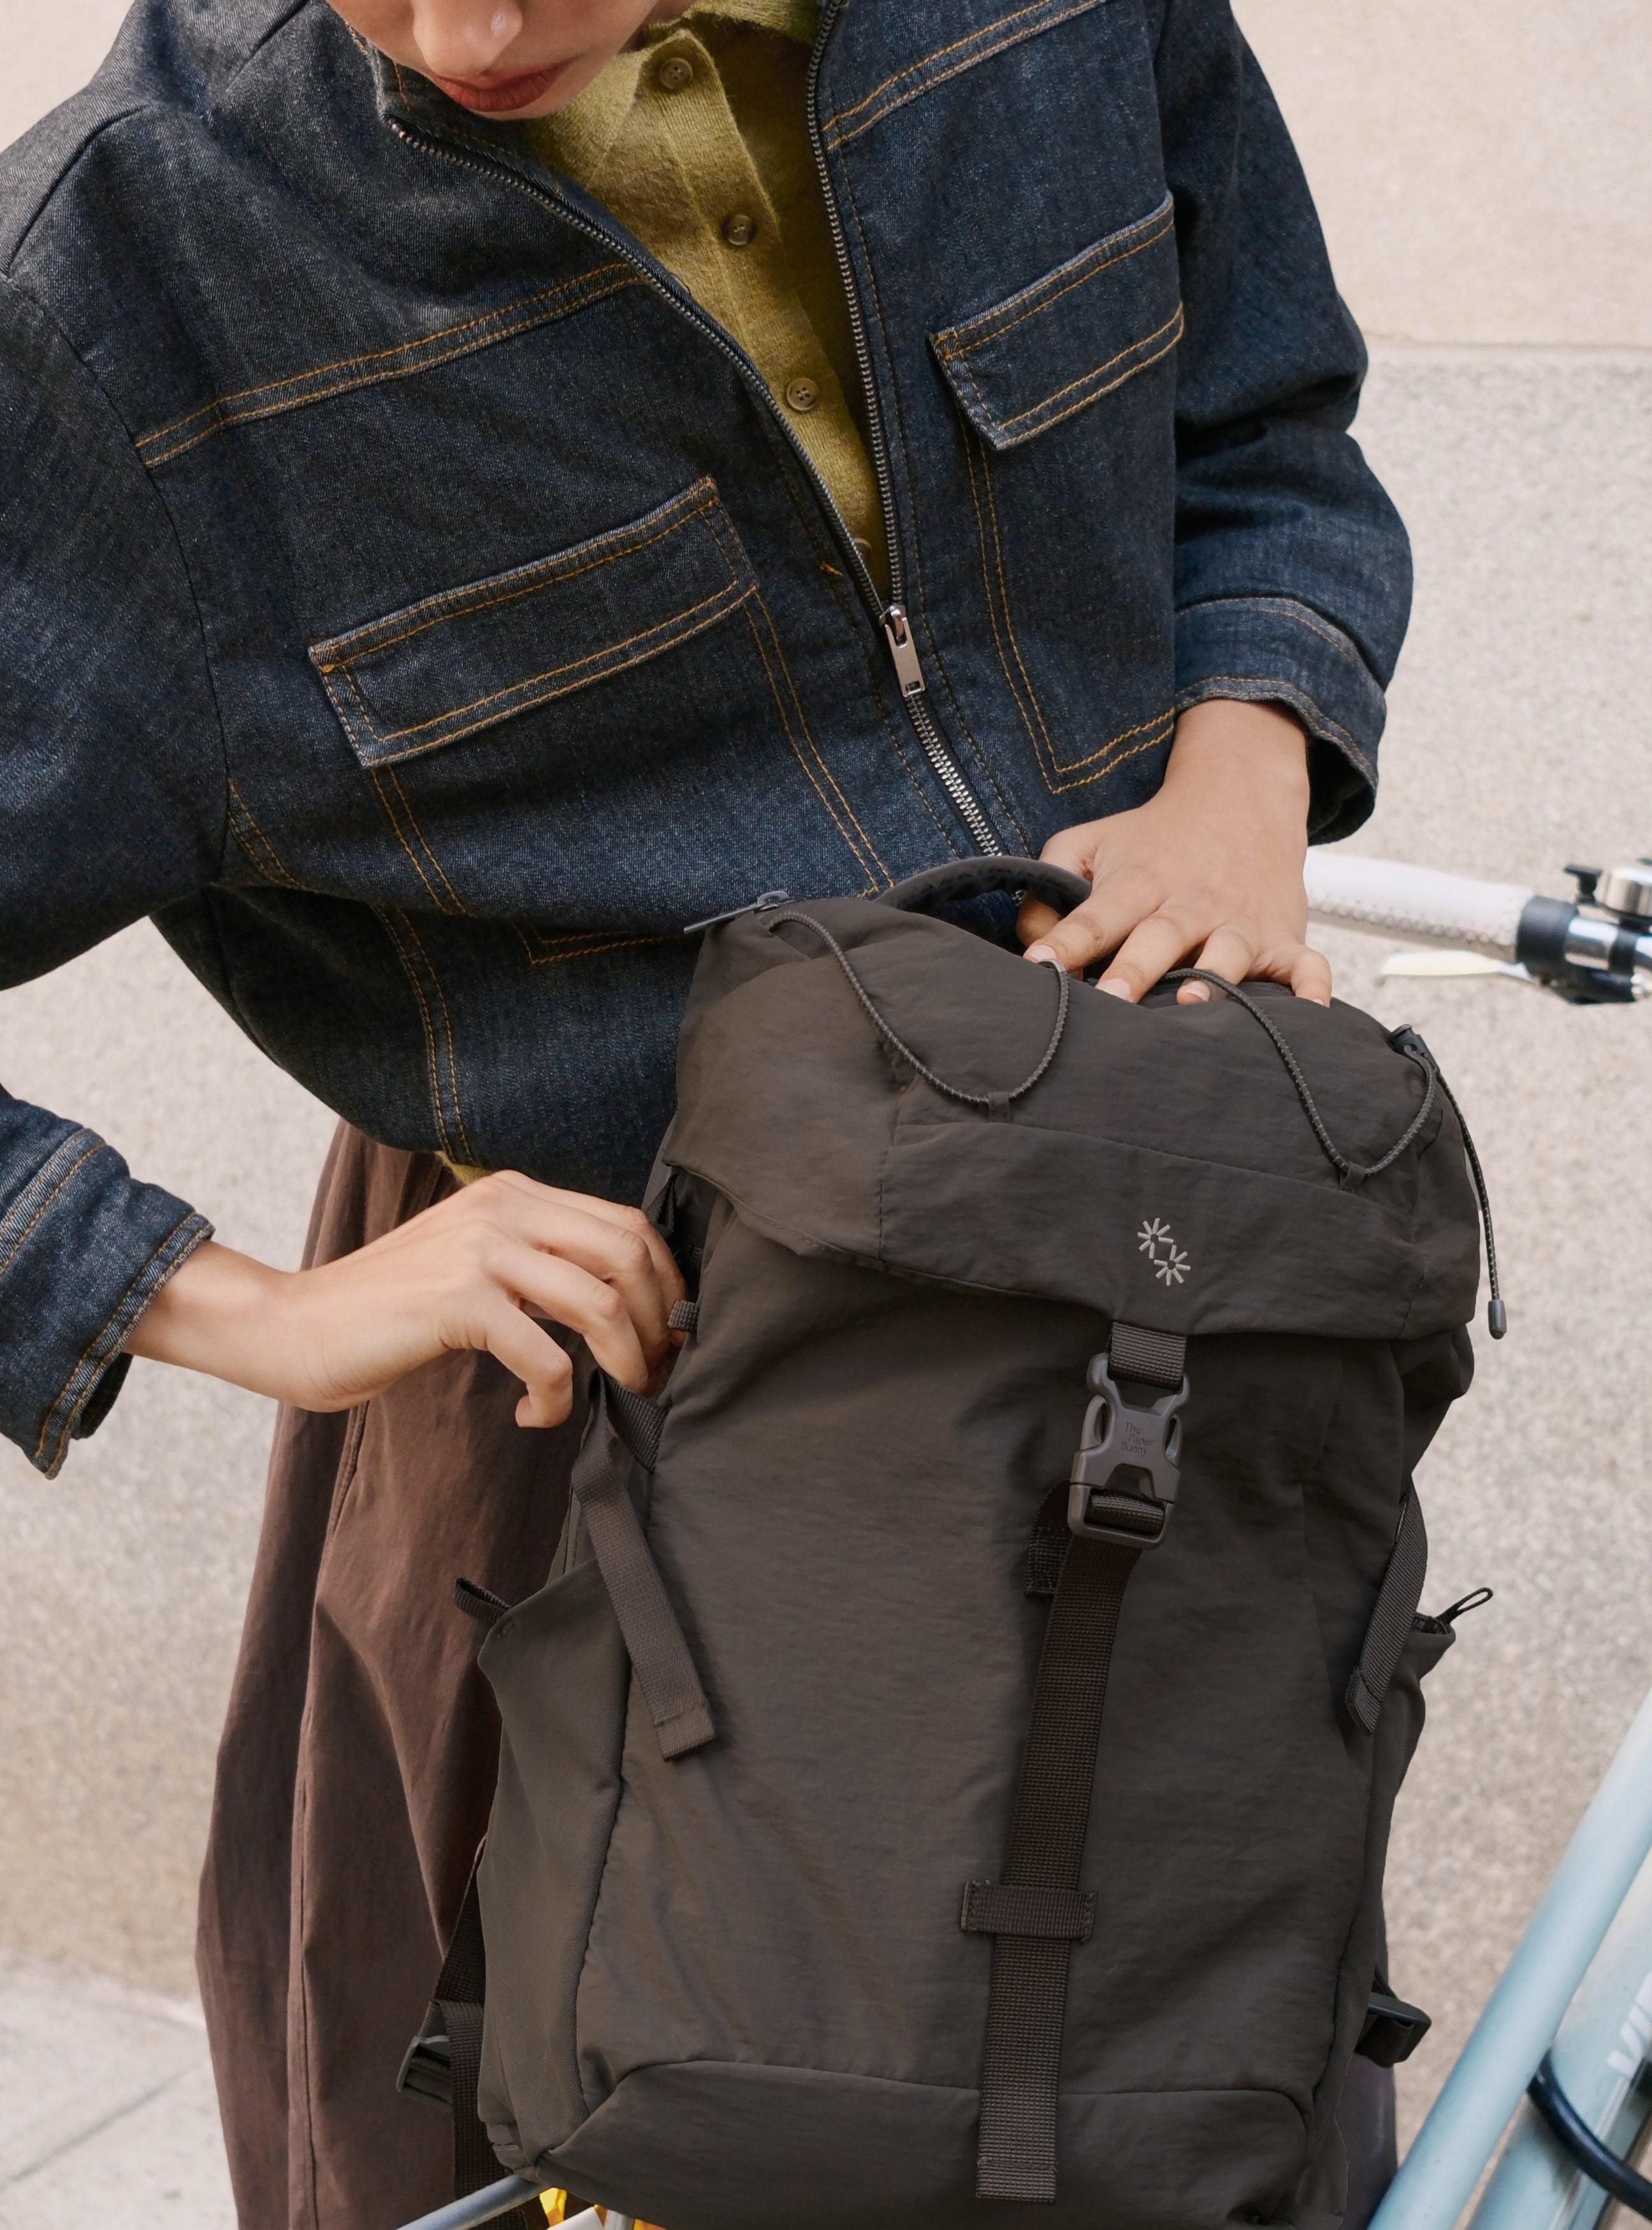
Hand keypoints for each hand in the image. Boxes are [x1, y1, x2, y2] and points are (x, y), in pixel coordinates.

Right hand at [126, 1172, 685, 1426]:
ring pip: (601, 1304)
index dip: (666, 1282)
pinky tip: (533, 1414)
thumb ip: (538, 1265)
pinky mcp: (458, 1301)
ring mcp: (479, 1250)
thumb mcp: (474, 1264)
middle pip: (629, 1256)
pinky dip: (557, 1397)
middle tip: (657, 1373)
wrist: (296, 1327)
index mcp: (513, 1192)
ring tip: (618, 1393)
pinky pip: (548, 1357)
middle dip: (659, 1323)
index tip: (673, 1333)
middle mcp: (502, 1207)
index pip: (626, 1223)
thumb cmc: (391, 1310)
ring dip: (627, 1361)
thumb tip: (627, 1306)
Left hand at [1018, 698, 1329, 1005]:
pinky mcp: (1281, 936)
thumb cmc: (1152, 839)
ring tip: (1191, 1005)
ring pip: (1227, 954)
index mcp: (1140, 882)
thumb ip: (1051, 883)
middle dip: (1135, 970)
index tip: (1039, 966)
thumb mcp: (1092, 843)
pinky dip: (1312, 988)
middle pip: (1160, 937)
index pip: (1097, 915)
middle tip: (1111, 1001)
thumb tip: (1030, 941)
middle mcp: (1190, 903)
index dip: (1068, 941)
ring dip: (1213, 980)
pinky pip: (1305, 965)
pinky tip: (1309, 1016)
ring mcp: (1240, 921)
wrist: (1241, 800)